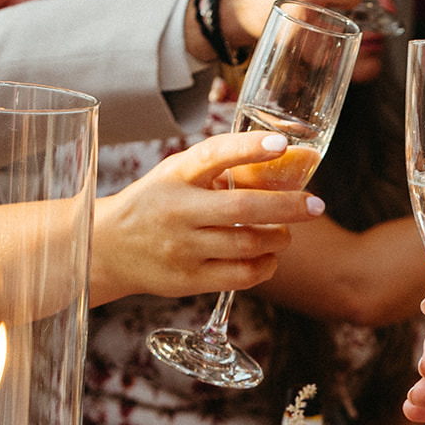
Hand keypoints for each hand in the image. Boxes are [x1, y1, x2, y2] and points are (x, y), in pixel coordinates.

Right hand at [89, 132, 324, 304]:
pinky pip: (241, 275)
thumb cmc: (156, 203)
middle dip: (288, 206)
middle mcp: (178, 210)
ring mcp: (182, 248)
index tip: (282, 145)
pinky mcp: (187, 279)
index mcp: (176, 175)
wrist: (108, 247)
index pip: (214, 155)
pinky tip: (268, 257)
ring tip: (285, 232)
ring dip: (279, 237)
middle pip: (243, 208)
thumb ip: (223, 168)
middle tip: (316, 205)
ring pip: (248, 243)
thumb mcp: (179, 175)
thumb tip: (288, 158)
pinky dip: (265, 265)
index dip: (249, 148)